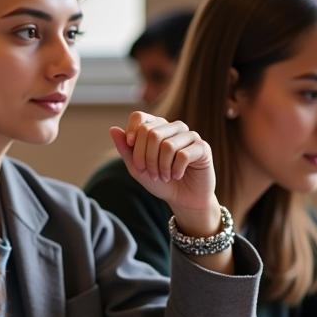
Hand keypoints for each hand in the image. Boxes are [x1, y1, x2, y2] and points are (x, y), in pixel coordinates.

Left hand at [110, 112, 220, 234]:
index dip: (132, 132)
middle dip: (145, 157)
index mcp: (157, 128)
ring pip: (167, 145)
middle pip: (151, 132)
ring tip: (164, 176)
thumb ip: (125, 149)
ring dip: (161, 166)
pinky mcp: (203, 147)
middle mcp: (173, 128)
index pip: (140, 117)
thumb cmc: (160, 182)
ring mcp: (190, 136)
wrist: (183, 199)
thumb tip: (113, 129)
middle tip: (150, 173)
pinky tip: (177, 176)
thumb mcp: (137, 168)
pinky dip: (175, 170)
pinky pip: (183, 155)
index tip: (131, 147)